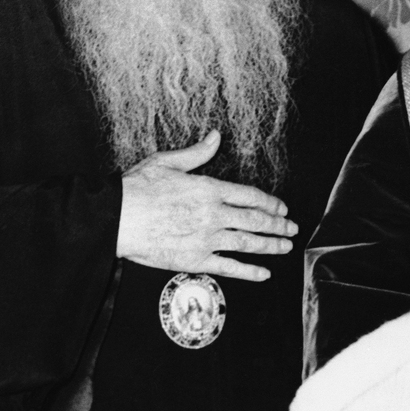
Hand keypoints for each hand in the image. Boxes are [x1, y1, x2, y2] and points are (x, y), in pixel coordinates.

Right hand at [116, 131, 297, 280]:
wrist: (117, 218)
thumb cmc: (138, 189)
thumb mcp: (168, 162)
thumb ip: (198, 152)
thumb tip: (216, 137)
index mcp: (210, 189)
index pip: (250, 196)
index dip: (270, 203)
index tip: (282, 208)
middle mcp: (214, 215)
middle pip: (255, 220)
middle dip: (278, 225)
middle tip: (292, 228)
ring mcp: (206, 239)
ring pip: (248, 244)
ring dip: (271, 246)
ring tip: (285, 247)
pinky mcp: (195, 260)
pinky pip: (229, 267)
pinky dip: (249, 271)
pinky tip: (263, 273)